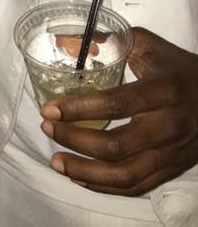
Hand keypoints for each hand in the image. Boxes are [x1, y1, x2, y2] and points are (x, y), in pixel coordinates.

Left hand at [39, 27, 197, 195]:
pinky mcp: (170, 170)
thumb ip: (112, 40)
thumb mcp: (150, 46)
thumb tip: (68, 42)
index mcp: (163, 91)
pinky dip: (104, 187)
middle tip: (48, 128)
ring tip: (56, 160)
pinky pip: (135, 186)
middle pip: (116, 145)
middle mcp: (169, 126)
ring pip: (124, 175)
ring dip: (84, 171)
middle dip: (75, 139)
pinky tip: (80, 176)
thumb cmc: (178, 69)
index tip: (50, 108)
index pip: (117, 104)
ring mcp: (171, 154)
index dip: (80, 108)